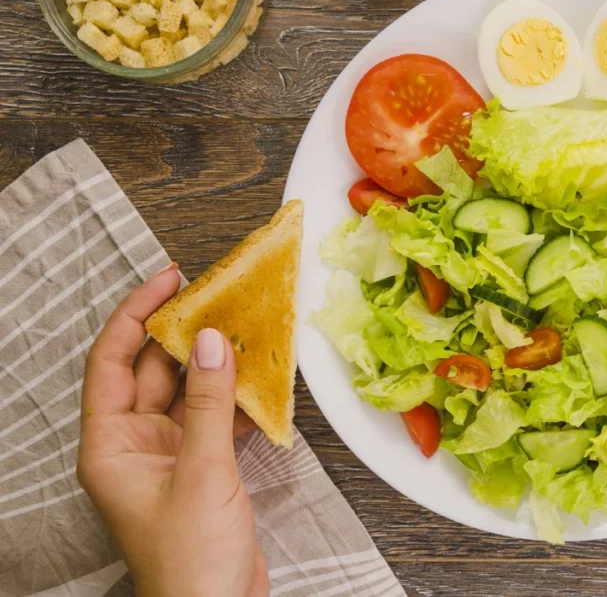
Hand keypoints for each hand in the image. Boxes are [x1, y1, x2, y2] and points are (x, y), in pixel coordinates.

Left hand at [77, 265, 268, 596]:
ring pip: (188, 391)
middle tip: (218, 298)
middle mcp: (135, 445)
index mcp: (111, 446)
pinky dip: (236, 396)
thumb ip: (207, 403)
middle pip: (152, 371)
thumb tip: (210, 342)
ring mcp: (169, 455)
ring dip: (215, 363)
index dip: (136, 315)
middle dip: (185, 334)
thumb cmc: (191, 559)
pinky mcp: (202, 466)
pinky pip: (214, 416)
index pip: (111, 362)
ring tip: (245, 328)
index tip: (168, 280)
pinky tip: (260, 379)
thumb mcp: (201, 471)